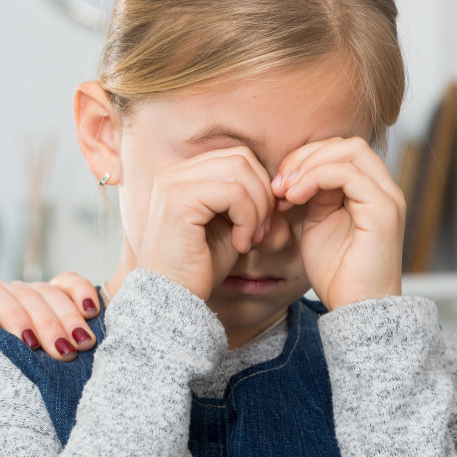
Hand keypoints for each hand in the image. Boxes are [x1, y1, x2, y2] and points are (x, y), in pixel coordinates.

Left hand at [0, 273, 101, 393]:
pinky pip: (69, 283)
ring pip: (49, 292)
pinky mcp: (53, 300)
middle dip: (47, 322)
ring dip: (68, 316)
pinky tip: (94, 312)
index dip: (9, 314)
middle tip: (63, 353)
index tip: (27, 344)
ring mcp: (26, 296)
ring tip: (82, 345)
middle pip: (24, 294)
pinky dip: (82, 292)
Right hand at [136, 146, 275, 299]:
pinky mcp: (179, 200)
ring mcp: (173, 184)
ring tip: (252, 239)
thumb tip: (284, 188)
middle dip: (263, 194)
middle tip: (262, 231)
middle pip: (241, 158)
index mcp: (183, 175)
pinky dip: (247, 218)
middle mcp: (173, 173)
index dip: (260, 186)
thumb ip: (248, 200)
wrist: (173, 298)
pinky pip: (233, 192)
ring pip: (240, 171)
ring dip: (257, 208)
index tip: (264, 223)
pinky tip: (241, 244)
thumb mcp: (230, 226)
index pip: (237, 158)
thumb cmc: (199, 266)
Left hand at [271, 137, 403, 309]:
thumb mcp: (315, 225)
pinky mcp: (383, 210)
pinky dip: (316, 178)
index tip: (277, 184)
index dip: (304, 159)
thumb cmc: (336, 273)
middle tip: (277, 184)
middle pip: (345, 145)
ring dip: (308, 166)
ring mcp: (386, 197)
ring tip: (284, 191)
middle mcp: (382, 189)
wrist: (355, 307)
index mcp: (367, 191)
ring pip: (349, 152)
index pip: (339, 151)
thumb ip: (310, 197)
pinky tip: (294, 197)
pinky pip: (349, 175)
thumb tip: (290, 177)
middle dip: (304, 157)